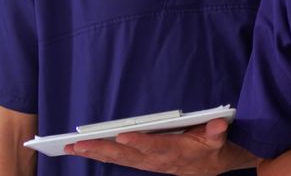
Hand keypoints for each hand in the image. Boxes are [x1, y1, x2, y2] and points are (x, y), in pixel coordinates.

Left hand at [65, 118, 256, 175]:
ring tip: (71, 148)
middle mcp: (156, 160)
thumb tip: (219, 124)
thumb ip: (217, 131)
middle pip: (126, 156)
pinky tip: (83, 150)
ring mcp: (147, 163)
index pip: (155, 147)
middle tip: (78, 144)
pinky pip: (117, 160)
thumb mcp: (219, 139)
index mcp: (175, 152)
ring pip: (117, 159)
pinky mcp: (142, 162)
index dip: (140, 143)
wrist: (211, 166)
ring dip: (94, 154)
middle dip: (101, 150)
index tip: (123, 137)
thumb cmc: (212, 148)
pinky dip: (99, 154)